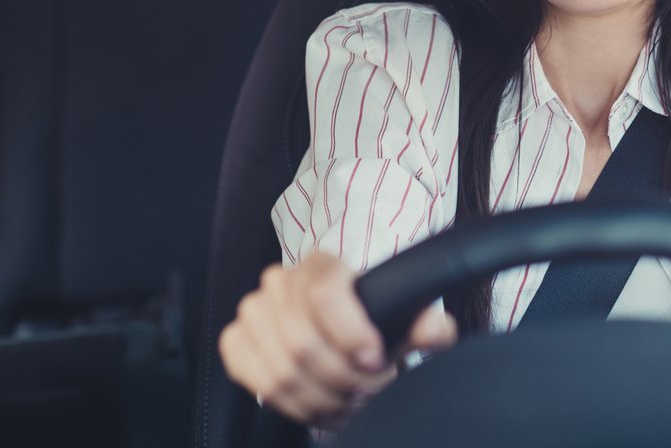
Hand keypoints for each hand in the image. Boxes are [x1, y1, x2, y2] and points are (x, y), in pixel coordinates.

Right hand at [219, 251, 457, 425]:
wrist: (332, 328)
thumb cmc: (368, 323)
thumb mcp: (402, 323)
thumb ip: (425, 326)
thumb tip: (434, 330)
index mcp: (321, 265)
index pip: (325, 294)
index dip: (351, 333)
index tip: (376, 360)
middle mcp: (280, 282)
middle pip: (302, 342)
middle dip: (342, 379)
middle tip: (369, 391)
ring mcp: (253, 311)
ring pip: (281, 371)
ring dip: (322, 398)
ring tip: (350, 402)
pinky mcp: (236, 341)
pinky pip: (256, 382)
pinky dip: (293, 405)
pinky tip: (320, 406)